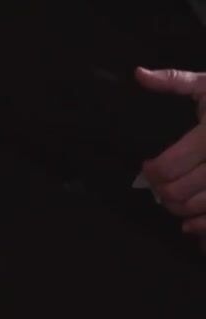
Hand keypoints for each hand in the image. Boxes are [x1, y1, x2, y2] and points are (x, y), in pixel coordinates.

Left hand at [135, 67, 205, 234]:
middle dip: (160, 191)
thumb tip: (138, 74)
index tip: (148, 166)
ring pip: (198, 207)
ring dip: (178, 208)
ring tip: (172, 196)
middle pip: (178, 191)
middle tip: (157, 184)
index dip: (151, 171)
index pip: (168, 166)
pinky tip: (190, 222)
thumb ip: (175, 81)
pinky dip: (201, 225)